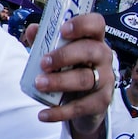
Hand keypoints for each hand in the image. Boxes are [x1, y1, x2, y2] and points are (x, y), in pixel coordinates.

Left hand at [33, 12, 112, 138]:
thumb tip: (32, 30)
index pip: (96, 24)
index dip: (82, 24)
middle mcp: (103, 57)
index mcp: (92, 40)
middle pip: (90, 51)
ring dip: (60, 81)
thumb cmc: (70, 69)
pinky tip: (43, 114)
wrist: (85, 103)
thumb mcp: (57, 53)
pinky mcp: (101, 102)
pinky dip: (60, 112)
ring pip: (86, 79)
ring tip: (39, 84)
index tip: (63, 30)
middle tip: (43, 63)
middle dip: (65, 56)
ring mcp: (105, 80)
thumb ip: (44, 40)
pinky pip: (81, 107)